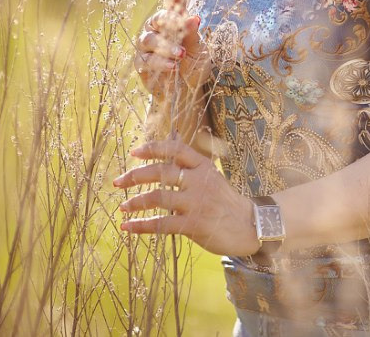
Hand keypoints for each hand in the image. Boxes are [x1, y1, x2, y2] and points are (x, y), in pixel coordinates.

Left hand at [113, 138, 260, 256]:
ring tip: (123, 207)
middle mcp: (199, 181)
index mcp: (204, 166)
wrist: (251, 226)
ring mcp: (197, 202)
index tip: (134, 152)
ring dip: (135, 202)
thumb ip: (191, 165)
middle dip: (134, 176)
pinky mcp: (194, 224)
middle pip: (161, 172)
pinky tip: (128, 227)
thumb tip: (171, 140)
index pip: (176, 149)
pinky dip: (141, 226)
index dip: (153, 148)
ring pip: (157, 198)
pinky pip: (161, 224)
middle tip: (118, 182)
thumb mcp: (213, 176)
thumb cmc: (226, 202)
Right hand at [133, 0, 208, 100]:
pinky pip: (146, 60)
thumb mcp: (199, 49)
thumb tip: (194, 17)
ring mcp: (146, 47)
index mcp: (172, 23)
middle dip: (170, 22)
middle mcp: (156, 31)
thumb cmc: (193, 65)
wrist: (188, 90)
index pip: (171, 7)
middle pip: (156, 20)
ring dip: (166, 46)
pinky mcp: (141, 64)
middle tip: (185, 26)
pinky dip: (160, 63)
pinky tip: (172, 67)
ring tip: (180, 55)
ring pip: (149, 40)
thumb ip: (193, 34)